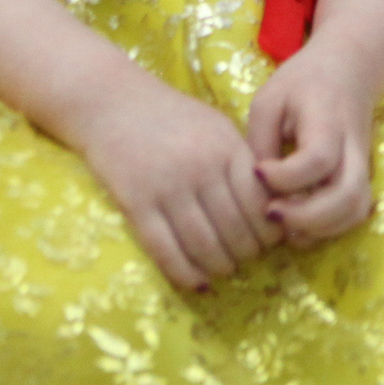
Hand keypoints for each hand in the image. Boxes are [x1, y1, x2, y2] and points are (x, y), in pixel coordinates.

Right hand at [72, 77, 281, 291]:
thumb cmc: (171, 115)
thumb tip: (269, 205)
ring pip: (204, 244)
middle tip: (247, 260)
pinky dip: (185, 273)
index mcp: (226, 147)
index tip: (271, 240)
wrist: (112, 103)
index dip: (269, 229)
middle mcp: (201, 168)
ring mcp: (167, 187)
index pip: (259, 201)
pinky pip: (166, 250)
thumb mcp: (216, 126)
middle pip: (235, 228)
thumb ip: (241, 161)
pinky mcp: (136, 204)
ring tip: (224, 270)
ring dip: (219, 266)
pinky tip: (195, 281)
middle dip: (247, 253)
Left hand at [245, 43, 377, 249]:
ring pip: (355, 210)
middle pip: (348, 196)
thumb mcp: (270, 100)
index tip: (258, 172)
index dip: (284, 177)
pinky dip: (328, 228)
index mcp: (328, 120)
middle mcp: (352, 147)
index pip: (317, 159)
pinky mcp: (361, 178)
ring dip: (319, 229)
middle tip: (271, 213)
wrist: (348, 69)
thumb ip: (260, 142)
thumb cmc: (302, 82)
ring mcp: (362, 165)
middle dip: (307, 217)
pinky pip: (353, 214)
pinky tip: (299, 223)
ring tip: (283, 223)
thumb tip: (254, 189)